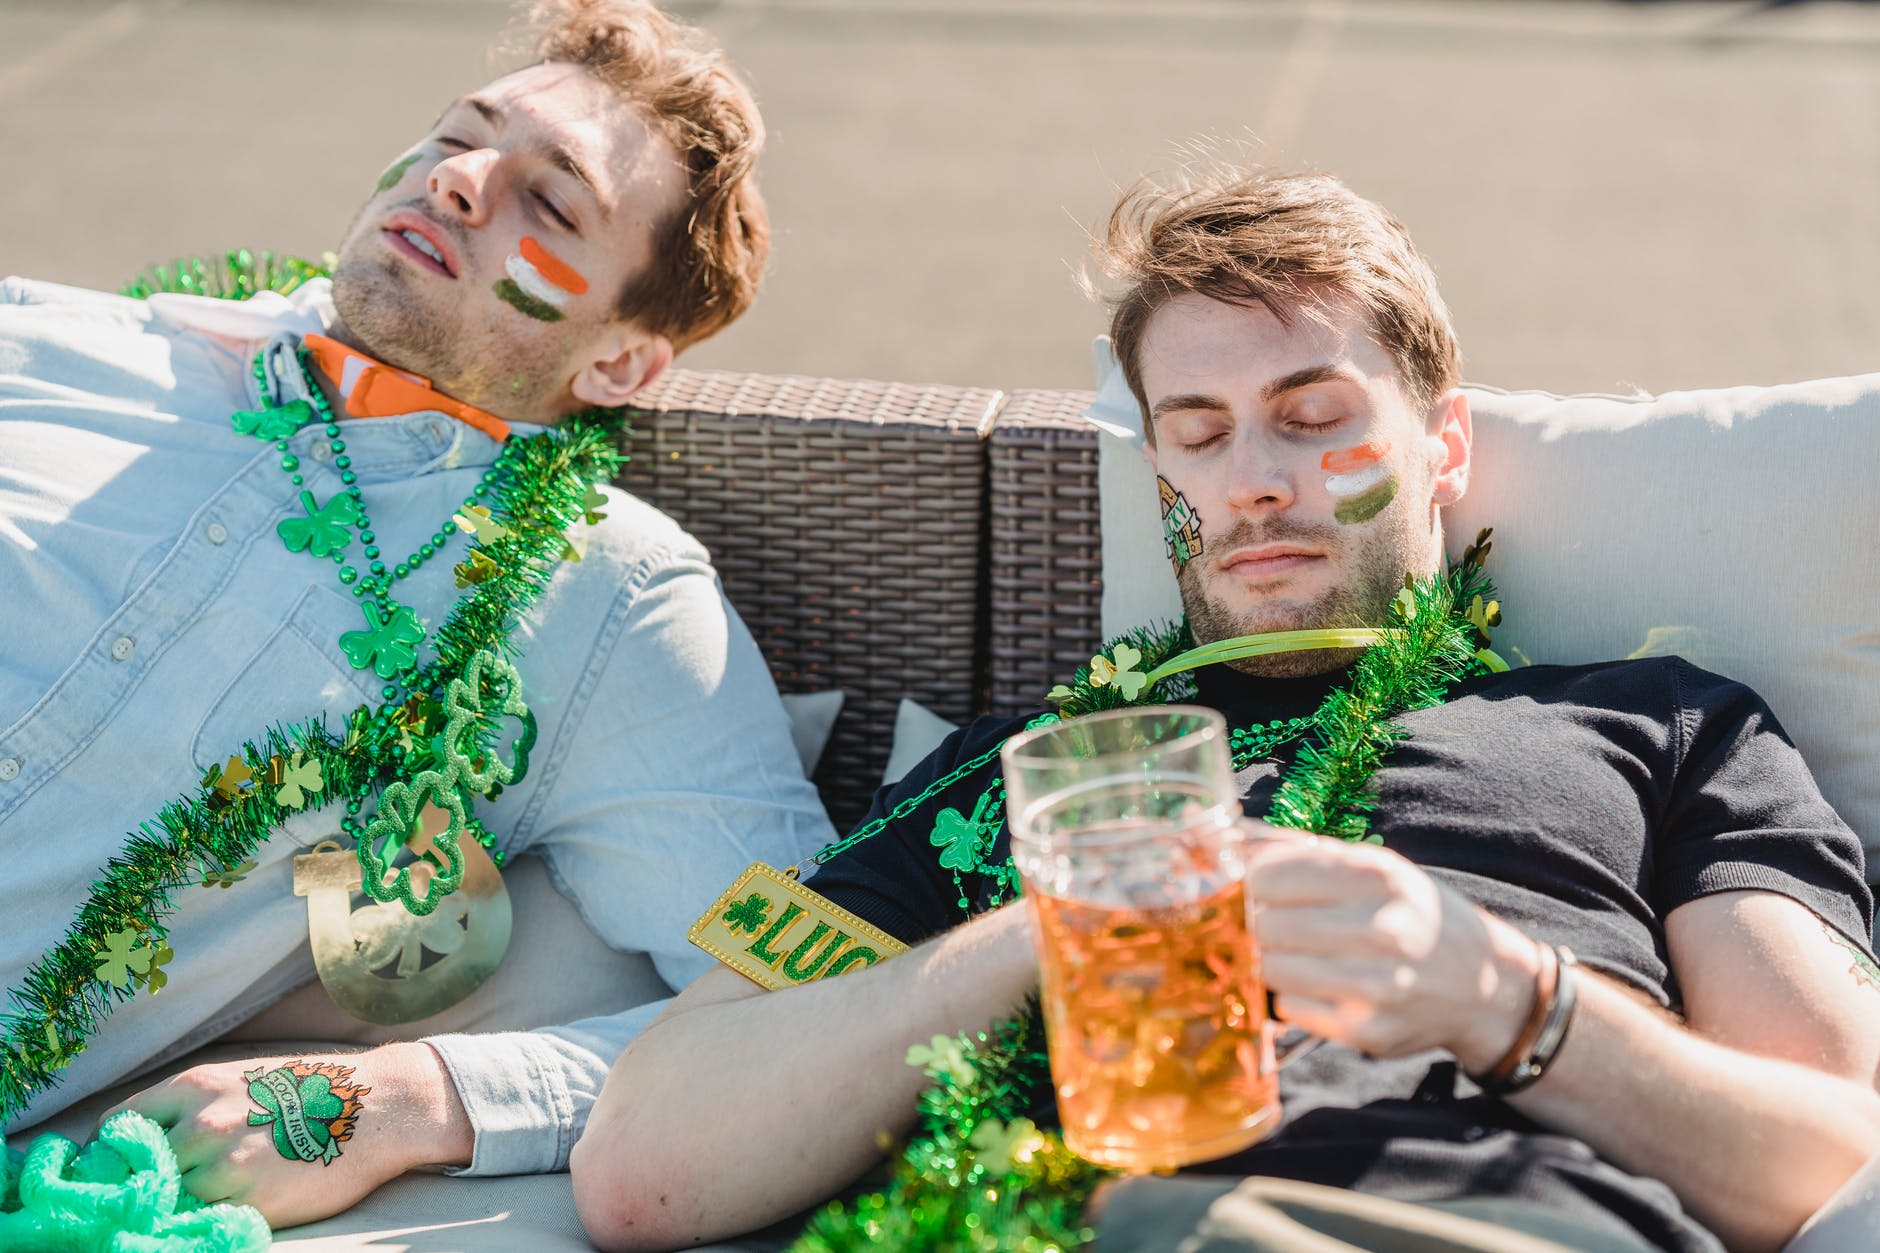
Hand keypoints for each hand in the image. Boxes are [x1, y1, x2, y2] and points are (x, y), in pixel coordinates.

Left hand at [104, 1041, 471, 1227]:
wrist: (378, 1107)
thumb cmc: (314, 1091)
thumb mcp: (244, 1079)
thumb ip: (194, 1106)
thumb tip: (150, 1142)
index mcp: (195, 1087)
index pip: (117, 1125)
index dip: (113, 1151)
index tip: (119, 1167)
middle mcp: (200, 1125)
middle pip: (134, 1169)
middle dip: (141, 1182)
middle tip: (156, 1193)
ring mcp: (221, 1167)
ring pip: (166, 1200)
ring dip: (175, 1204)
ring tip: (201, 1201)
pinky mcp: (247, 1202)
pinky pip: (202, 1220)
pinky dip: (204, 1220)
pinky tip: (225, 1212)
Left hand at [1244, 830, 1539, 1070]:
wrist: (1485, 987)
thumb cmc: (1416, 918)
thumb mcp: (1378, 869)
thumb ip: (1306, 853)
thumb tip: (1237, 843)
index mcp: (1377, 878)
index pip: (1270, 875)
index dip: (1250, 881)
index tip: (1255, 886)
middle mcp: (1379, 931)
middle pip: (1264, 924)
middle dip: (1258, 922)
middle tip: (1272, 923)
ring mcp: (1373, 986)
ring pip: (1270, 968)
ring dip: (1272, 960)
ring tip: (1296, 953)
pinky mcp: (1365, 1031)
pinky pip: (1290, 1007)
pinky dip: (1293, 995)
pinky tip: (1318, 985)